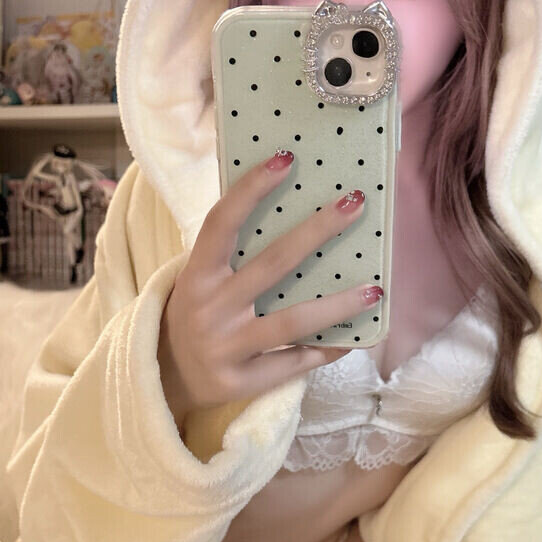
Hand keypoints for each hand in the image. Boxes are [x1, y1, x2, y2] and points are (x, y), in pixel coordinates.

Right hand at [158, 151, 382, 422]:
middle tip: (355, 204)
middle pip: (272, 263)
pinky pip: (294, 362)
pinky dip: (327, 349)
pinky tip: (355, 337)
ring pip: (291, 321)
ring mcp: (225, 347)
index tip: (287, 158)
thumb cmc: (198, 314)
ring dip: (338, 305)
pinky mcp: (241, 382)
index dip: (251, 189)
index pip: (221, 223)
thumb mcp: (201, 280)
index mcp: (196, 274)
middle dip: (317, 231)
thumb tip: (296, 209)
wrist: (166, 379)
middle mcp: (209, 308)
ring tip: (375, 290)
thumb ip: (234, 253)